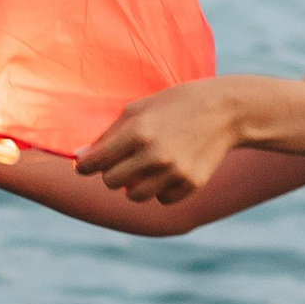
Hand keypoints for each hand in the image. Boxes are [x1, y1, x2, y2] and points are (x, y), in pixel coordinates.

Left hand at [74, 79, 244, 204]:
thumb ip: (109, 133)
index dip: (85, 166)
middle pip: (111, 182)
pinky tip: (168, 170)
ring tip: (144, 167)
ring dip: (133, 185)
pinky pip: (162, 199)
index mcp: (138, 132)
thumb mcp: (139, 108)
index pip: (96, 162)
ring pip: (133, 196)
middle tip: (122, 160)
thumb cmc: (175, 104)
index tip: (84, 165)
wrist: (225, 110)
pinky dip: (160, 189)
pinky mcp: (191, 184)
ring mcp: (174, 173)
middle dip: (110, 172)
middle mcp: (155, 155)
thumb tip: (80, 157)